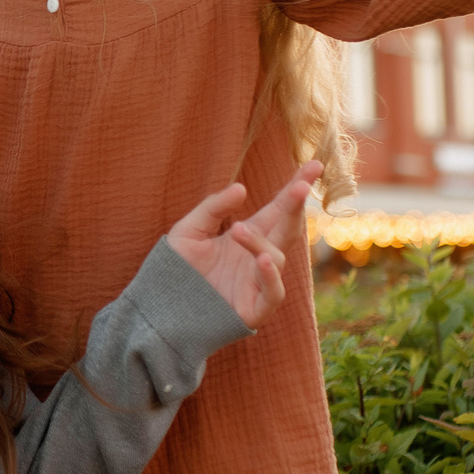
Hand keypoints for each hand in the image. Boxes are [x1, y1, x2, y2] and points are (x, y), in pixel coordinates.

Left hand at [164, 162, 319, 330]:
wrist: (159, 308)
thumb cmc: (176, 270)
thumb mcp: (189, 230)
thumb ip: (212, 208)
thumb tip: (242, 189)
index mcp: (248, 236)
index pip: (279, 208)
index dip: (296, 188)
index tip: (314, 165)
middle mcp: (259, 257)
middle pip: (287, 228)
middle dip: (295, 206)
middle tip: (299, 187)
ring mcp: (259, 283)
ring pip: (275, 257)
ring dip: (259, 242)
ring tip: (236, 230)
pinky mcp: (256, 309)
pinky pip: (273, 292)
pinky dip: (271, 277)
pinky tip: (261, 260)